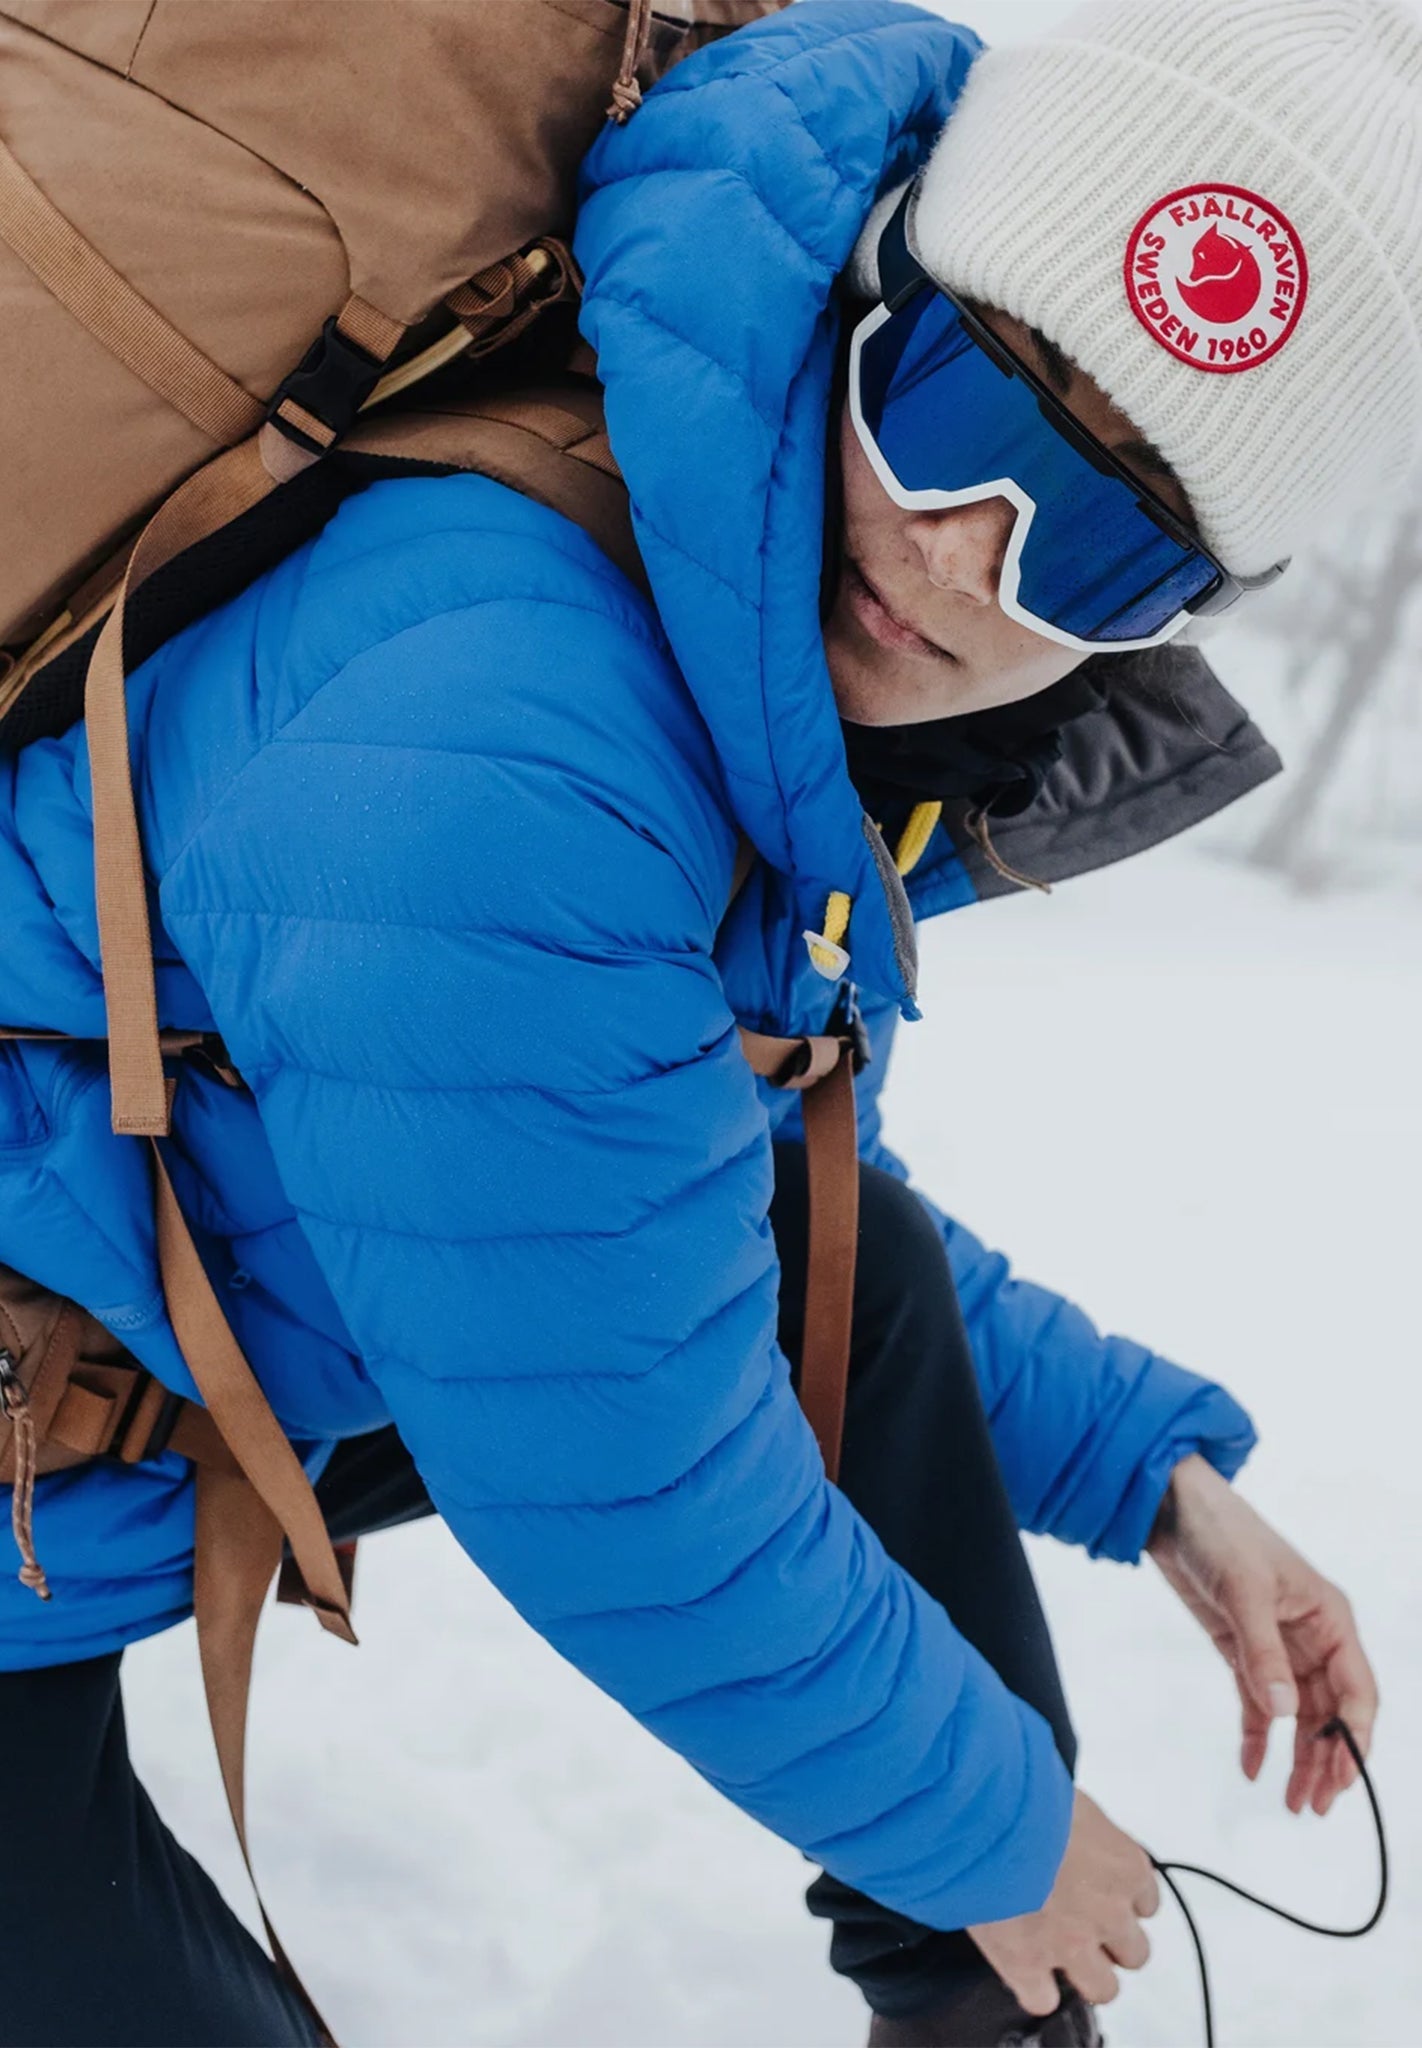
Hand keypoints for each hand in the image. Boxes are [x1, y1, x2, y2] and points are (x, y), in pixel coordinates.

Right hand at [968, 1789, 1157, 2013]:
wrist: (987, 1812)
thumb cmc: (1028, 1790)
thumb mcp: (1071, 1797)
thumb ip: (1082, 1824)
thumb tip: (1066, 1819)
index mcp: (1126, 1868)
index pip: (1146, 1902)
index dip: (1121, 1900)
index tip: (1101, 1892)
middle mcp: (1109, 1913)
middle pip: (1134, 1953)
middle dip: (1111, 1942)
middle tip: (1081, 1925)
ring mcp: (1071, 1945)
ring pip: (1103, 1988)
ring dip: (1085, 1974)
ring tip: (1057, 1953)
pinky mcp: (1028, 1964)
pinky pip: (1043, 2000)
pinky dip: (1035, 1989)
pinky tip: (1023, 1971)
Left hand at [1147, 1453, 1378, 1814]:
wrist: (1170, 1509)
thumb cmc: (1220, 1533)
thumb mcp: (1244, 1590)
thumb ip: (1264, 1652)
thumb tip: (1287, 1713)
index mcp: (1330, 1618)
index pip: (1357, 1690)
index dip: (1354, 1736)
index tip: (1342, 1777)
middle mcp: (1312, 1636)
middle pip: (1331, 1710)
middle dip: (1327, 1759)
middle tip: (1313, 1805)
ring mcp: (1278, 1645)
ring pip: (1298, 1714)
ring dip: (1298, 1756)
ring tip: (1291, 1801)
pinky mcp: (1243, 1649)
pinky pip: (1258, 1702)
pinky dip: (1258, 1735)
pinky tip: (1252, 1767)